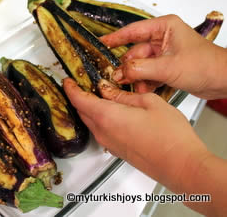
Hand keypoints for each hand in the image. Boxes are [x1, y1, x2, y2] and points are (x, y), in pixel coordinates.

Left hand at [63, 78, 208, 189]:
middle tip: (82, 86)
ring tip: (98, 96)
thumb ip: (124, 96)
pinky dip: (100, 119)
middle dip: (79, 97)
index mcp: (107, 116)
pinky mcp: (117, 150)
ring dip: (90, 109)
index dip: (70, 89)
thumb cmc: (169, 135)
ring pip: (91, 122)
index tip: (67, 82)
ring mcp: (109, 143)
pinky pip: (101, 131)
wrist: (180, 166)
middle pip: (82, 112)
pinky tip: (112, 112)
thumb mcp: (149, 103)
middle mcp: (103, 132)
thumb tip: (108, 91)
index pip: (79, 100)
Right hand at [101, 15, 226, 98]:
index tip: (101, 43)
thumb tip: (121, 72)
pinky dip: (145, 82)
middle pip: (135, 52)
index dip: (115, 38)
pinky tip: (145, 89)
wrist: (222, 80)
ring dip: (136, 78)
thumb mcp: (169, 67)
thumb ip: (141, 69)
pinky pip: (148, 74)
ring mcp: (163, 54)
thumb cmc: (205, 65)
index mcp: (164, 28)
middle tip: (116, 78)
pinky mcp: (165, 67)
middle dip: (127, 67)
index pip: (133, 31)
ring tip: (134, 87)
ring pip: (140, 66)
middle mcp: (162, 39)